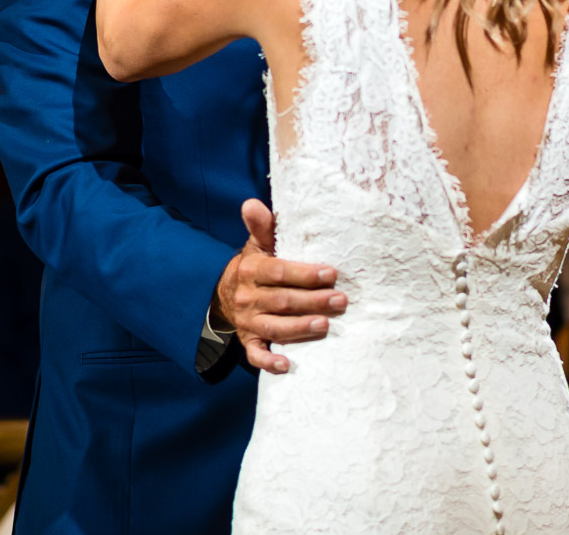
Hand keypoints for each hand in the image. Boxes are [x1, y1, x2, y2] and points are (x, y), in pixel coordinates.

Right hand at [214, 198, 346, 373]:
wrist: (226, 293)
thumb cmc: (255, 266)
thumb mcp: (257, 244)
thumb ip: (262, 226)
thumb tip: (252, 203)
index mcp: (251, 270)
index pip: (279, 272)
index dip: (305, 274)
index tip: (331, 274)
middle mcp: (248, 297)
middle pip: (282, 301)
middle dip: (313, 301)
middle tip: (341, 301)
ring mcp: (248, 321)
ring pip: (274, 327)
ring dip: (300, 328)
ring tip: (326, 326)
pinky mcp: (248, 341)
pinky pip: (256, 355)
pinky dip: (269, 363)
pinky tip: (287, 365)